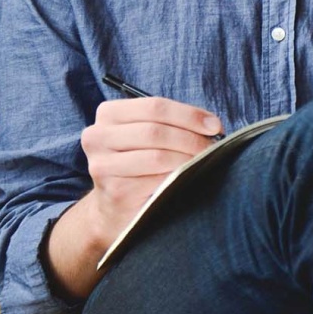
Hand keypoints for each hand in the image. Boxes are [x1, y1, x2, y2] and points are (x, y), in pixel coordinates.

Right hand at [80, 95, 222, 250]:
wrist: (113, 208)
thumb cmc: (139, 162)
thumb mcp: (147, 133)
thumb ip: (173, 122)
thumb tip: (212, 125)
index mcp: (108, 114)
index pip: (155, 106)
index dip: (189, 114)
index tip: (214, 125)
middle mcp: (98, 137)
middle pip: (156, 131)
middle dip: (191, 138)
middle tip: (212, 147)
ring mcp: (103, 166)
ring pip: (158, 156)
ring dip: (188, 159)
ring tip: (204, 162)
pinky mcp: (115, 192)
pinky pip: (156, 181)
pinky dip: (178, 178)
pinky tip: (188, 178)